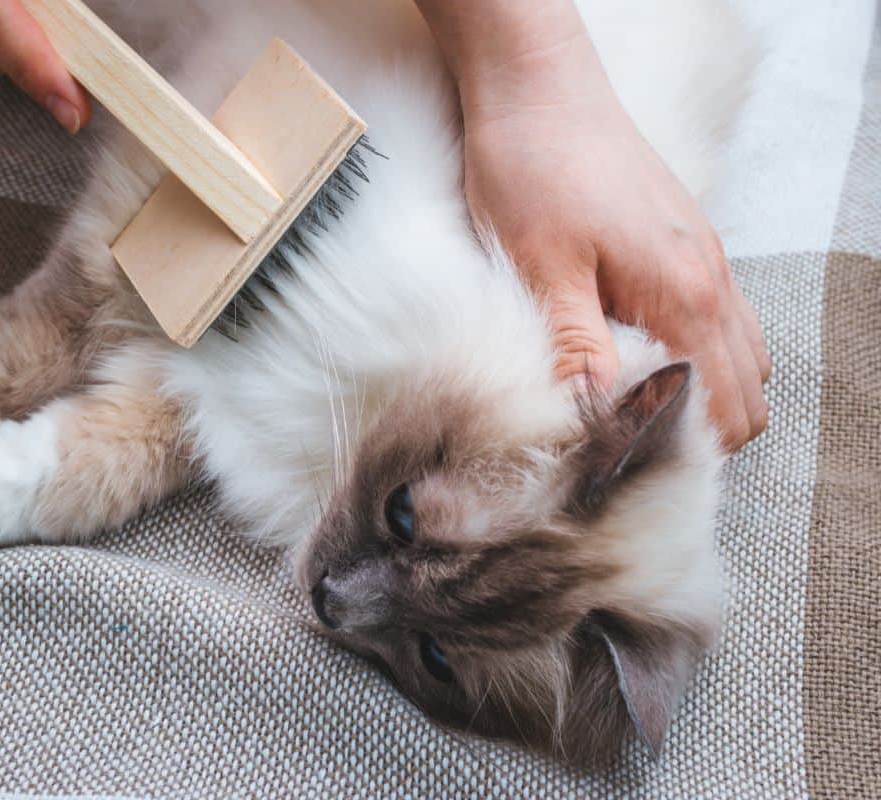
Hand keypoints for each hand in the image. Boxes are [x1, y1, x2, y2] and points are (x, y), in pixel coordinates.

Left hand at [417, 0, 770, 449]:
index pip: (722, 409)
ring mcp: (704, 260)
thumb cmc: (533, 172)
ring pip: (740, 357)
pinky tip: (641, 357)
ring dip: (704, 394)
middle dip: (702, 434)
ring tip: (637, 413)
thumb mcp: (542, 272)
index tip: (630, 470)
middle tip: (630, 452)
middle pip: (745, 394)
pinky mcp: (683, 245)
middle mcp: (711, 280)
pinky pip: (719, 320)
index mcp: (684, 296)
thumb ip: (577, 351)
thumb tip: (599, 422)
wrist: (538, 88)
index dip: (684, 452)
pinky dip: (699, 355)